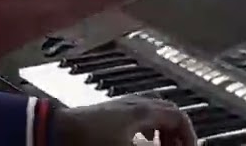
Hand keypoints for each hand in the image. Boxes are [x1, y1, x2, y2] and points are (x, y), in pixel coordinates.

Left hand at [52, 97, 196, 145]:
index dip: (190, 136)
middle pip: (168, 112)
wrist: (55, 130)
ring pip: (152, 113)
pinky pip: (138, 115)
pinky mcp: (108, 111)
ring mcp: (121, 105)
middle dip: (177, 133)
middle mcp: (135, 103)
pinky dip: (147, 128)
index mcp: (143, 111)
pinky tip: (140, 142)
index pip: (179, 117)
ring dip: (162, 131)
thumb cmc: (91, 142)